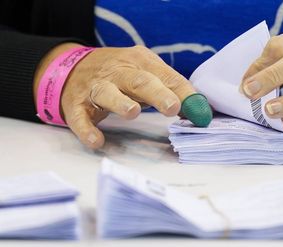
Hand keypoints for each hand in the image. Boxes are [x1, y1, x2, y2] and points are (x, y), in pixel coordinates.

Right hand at [34, 43, 195, 148]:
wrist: (73, 67)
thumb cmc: (120, 74)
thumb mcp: (146, 73)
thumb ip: (171, 90)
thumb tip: (199, 111)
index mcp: (140, 61)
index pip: (166, 76)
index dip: (183, 93)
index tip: (198, 111)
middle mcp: (117, 71)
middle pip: (139, 80)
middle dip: (157, 93)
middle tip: (172, 107)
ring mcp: (94, 87)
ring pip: (107, 92)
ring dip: (120, 102)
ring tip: (133, 113)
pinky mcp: (75, 104)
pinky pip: (79, 118)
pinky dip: (87, 129)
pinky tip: (97, 141)